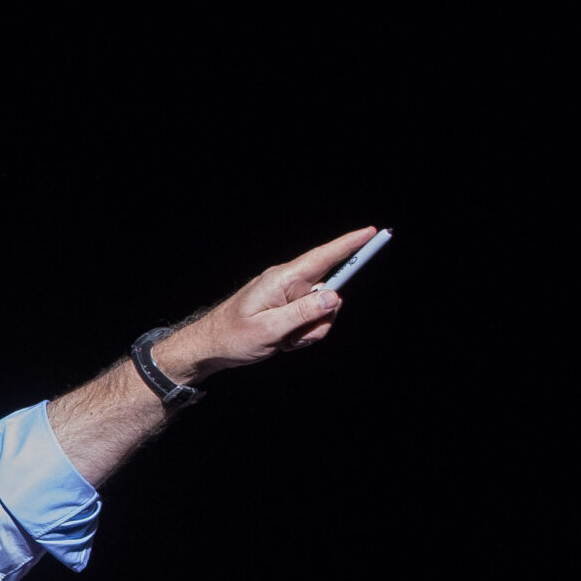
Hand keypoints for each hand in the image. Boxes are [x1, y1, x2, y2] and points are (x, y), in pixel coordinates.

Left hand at [151, 228, 379, 381]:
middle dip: (320, 320)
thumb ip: (303, 314)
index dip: (349, 245)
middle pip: (328, 293)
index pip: (323, 257)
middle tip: (295, 339)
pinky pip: (309, 320)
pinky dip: (301, 336)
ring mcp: (287, 295)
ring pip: (321, 311)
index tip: (371, 232)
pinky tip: (282, 342)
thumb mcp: (269, 330)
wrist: (209, 348)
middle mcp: (287, 282)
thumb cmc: (233, 338)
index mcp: (283, 279)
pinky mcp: (286, 308)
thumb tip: (334, 296)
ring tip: (283, 341)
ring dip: (308, 332)